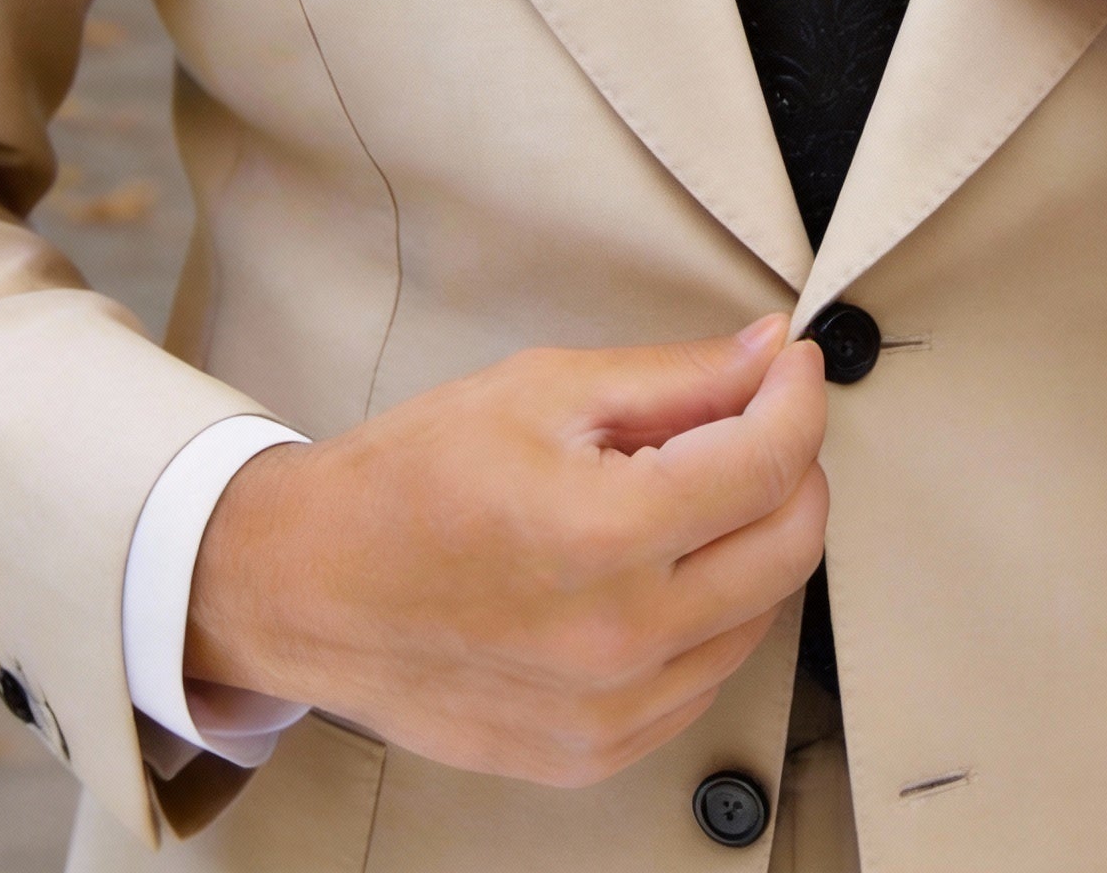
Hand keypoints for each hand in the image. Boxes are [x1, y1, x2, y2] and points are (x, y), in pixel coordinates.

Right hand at [185, 316, 827, 787]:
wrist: (308, 588)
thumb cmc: (408, 482)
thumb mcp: (543, 389)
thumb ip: (676, 376)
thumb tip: (769, 354)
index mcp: (603, 534)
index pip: (770, 462)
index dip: (798, 397)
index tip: (792, 367)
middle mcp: (618, 638)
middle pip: (790, 545)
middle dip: (793, 464)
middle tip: (755, 418)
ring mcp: (610, 711)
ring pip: (761, 614)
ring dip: (753, 539)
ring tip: (686, 491)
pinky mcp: (595, 752)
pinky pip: (706, 675)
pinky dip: (711, 611)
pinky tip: (658, 566)